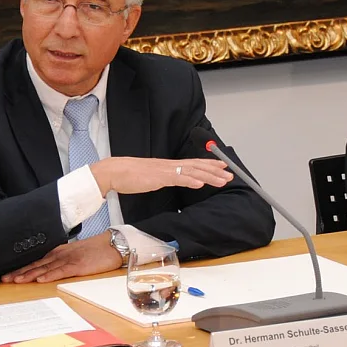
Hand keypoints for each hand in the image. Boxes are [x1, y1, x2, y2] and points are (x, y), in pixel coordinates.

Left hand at [1, 232, 120, 283]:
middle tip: (4, 279)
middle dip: (20, 272)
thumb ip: (64, 260)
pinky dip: (50, 275)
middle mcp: (61, 255)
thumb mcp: (78, 254)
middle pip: (37, 264)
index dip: (22, 268)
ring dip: (29, 274)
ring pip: (45, 268)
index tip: (9, 274)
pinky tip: (40, 279)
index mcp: (60, 252)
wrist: (115, 244)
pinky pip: (61, 271)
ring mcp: (69, 259)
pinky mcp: (79, 265)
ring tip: (15, 281)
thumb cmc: (98, 250)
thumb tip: (52, 269)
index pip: (37, 261)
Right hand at [90, 157, 233, 195]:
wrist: (115, 171)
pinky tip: (200, 183)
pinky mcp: (158, 177)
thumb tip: (175, 179)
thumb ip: (166, 177)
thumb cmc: (131, 175)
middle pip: (198, 166)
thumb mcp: (153, 176)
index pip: (194, 163)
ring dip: (209, 176)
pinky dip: (190, 180)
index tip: (224, 166)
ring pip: (192, 171)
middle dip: (216, 171)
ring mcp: (166, 170)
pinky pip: (177, 178)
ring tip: (222, 180)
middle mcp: (171, 165)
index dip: (210, 164)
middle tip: (231, 175)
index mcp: (170, 165)